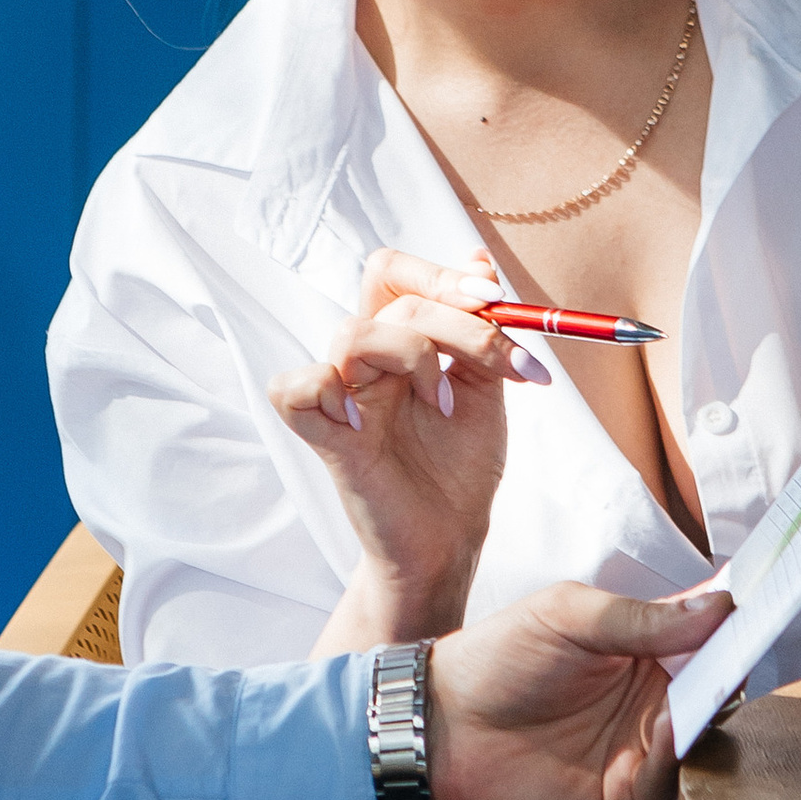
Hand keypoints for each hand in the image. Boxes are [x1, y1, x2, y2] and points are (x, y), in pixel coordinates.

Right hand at [270, 247, 545, 634]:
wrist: (451, 540)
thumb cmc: (459, 467)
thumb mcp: (484, 388)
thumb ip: (480, 328)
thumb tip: (478, 259)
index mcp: (397, 341)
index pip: (394, 271)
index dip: (441, 274)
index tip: (496, 300)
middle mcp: (364, 362)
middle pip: (393, 294)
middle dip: (459, 321)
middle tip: (501, 364)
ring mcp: (342, 398)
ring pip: (354, 334)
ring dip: (415, 358)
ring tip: (442, 404)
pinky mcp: (324, 438)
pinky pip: (299, 388)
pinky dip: (333, 393)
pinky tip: (372, 426)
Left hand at [427, 581, 731, 799]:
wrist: (440, 726)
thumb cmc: (497, 659)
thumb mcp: (569, 615)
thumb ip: (643, 617)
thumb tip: (720, 605)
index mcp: (645, 650)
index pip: (708, 637)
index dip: (737, 622)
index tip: (767, 601)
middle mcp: (653, 701)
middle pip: (717, 689)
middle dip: (735, 668)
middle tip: (750, 645)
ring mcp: (642, 752)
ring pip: (702, 738)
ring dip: (709, 712)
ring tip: (708, 685)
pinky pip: (667, 784)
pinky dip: (675, 757)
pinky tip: (668, 725)